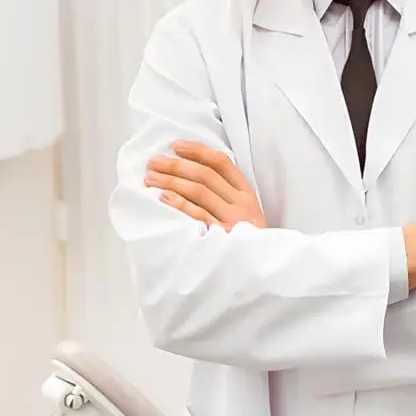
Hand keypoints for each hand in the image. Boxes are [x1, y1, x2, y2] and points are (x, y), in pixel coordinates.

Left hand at [145, 140, 265, 230]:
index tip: (176, 145)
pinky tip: (163, 197)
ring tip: (151, 178)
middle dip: (177, 165)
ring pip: (199, 191)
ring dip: (172, 181)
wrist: (263, 269)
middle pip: (206, 175)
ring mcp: (232, 219)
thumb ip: (227, 195)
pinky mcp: (222, 236)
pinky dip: (180, 204)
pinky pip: (198, 215)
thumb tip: (192, 174)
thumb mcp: (246, 213)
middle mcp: (241, 203)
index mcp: (246, 193)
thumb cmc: (249, 241)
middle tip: (154, 161)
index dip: (198, 151)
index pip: (222, 163)